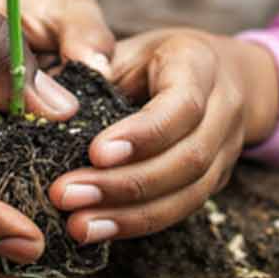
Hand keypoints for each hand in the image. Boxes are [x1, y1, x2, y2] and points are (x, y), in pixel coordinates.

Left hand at [47, 29, 278, 242]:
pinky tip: (98, 229)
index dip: (142, 134)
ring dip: (130, 215)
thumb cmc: (159, 58)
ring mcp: (226, 150)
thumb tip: (53, 102)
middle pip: (188, 158)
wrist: (220, 73)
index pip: (182, 105)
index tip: (95, 152)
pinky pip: (182, 210)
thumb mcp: (128, 48)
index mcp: (199, 65)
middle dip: (125, 184)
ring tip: (79, 224)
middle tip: (67, 194)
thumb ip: (97, 70)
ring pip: (188, 194)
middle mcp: (223, 110)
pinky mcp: (216, 181)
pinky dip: (138, 224)